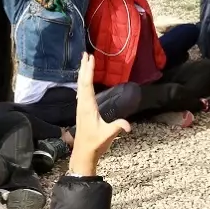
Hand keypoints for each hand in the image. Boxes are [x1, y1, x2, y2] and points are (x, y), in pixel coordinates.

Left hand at [69, 53, 130, 176]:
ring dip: (82, 74)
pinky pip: (82, 92)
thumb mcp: (108, 135)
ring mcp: (81, 107)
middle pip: (82, 82)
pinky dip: (83, 82)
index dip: (88, 71)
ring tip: (84, 62)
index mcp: (88, 107)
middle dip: (84, 68)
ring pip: (80, 86)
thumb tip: (129, 125)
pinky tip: (84, 80)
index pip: (87, 85)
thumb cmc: (95, 144)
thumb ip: (118, 127)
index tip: (90, 59)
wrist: (83, 154)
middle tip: (85, 54)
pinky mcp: (82, 110)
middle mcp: (82, 105)